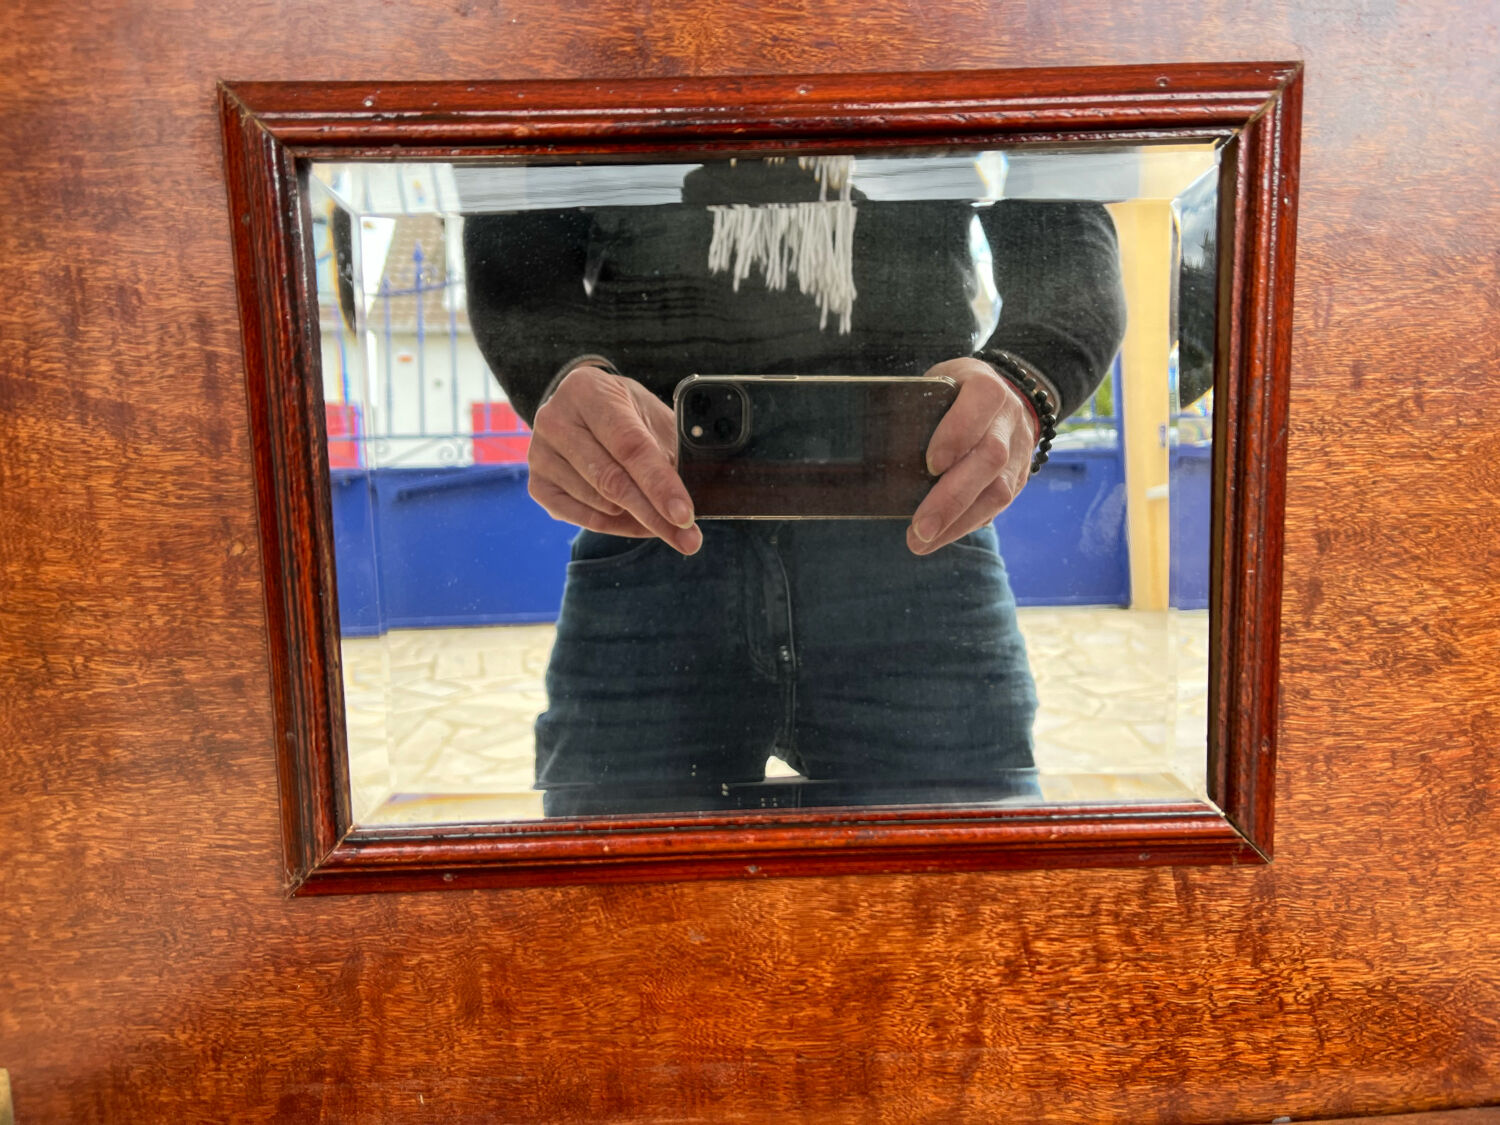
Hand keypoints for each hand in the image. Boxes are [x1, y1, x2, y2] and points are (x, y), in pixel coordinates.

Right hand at [527, 365, 701, 554]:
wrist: (584, 411)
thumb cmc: (627, 414)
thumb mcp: (652, 418)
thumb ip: (672, 451)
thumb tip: (698, 498)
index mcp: (588, 391)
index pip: (629, 446)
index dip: (659, 483)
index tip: (686, 515)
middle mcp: (555, 419)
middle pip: (611, 480)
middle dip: (655, 515)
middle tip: (688, 540)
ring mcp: (539, 454)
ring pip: (599, 502)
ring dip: (639, 519)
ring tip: (666, 520)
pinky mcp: (537, 484)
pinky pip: (582, 518)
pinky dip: (616, 526)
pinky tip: (638, 521)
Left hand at [908, 357, 1038, 555]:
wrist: (1004, 399)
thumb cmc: (952, 394)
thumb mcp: (934, 387)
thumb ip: (914, 410)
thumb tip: (874, 449)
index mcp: (987, 386)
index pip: (981, 401)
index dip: (958, 432)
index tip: (931, 464)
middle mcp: (1009, 418)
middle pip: (991, 458)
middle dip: (953, 497)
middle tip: (920, 527)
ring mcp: (1020, 450)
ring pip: (999, 491)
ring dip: (959, 522)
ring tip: (923, 542)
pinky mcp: (1019, 477)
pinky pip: (998, 507)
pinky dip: (966, 524)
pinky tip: (940, 537)